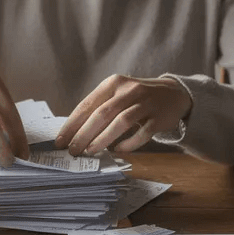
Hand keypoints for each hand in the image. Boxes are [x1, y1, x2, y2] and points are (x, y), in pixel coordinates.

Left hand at [55, 75, 191, 156]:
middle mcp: (129, 90)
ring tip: (90, 151)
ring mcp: (145, 103)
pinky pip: (142, 133)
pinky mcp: (158, 117)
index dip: (72, 124)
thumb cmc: (137, 98)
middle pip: (102, 113)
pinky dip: (129, 143)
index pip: (88, 104)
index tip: (60, 140)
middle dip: (84, 134)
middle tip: (72, 150)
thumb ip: (99, 108)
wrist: (173, 94)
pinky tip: (118, 150)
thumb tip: (73, 133)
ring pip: (121, 122)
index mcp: (113, 83)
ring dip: (103, 139)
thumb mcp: (117, 94)